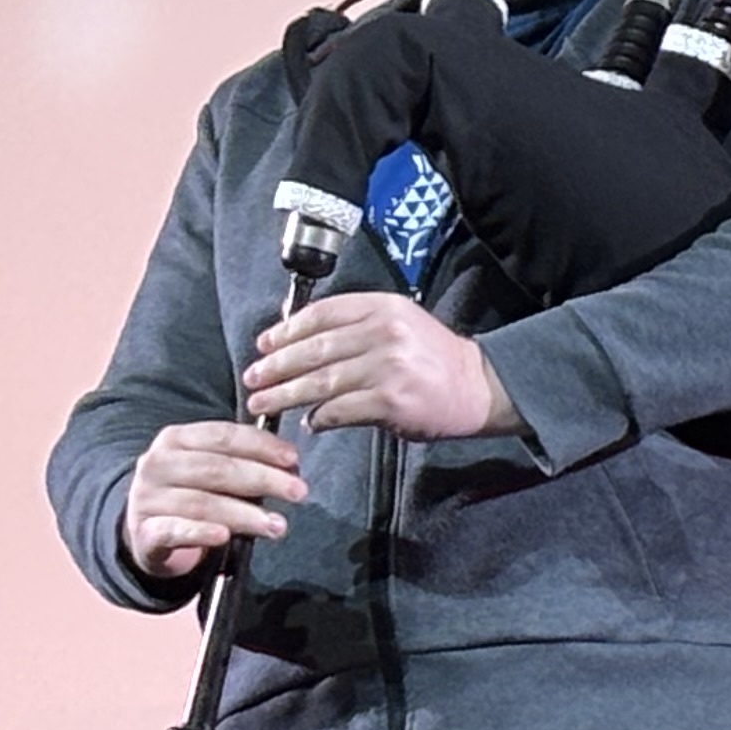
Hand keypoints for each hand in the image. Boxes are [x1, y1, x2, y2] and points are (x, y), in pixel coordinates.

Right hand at [123, 422, 303, 581]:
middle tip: (299, 492)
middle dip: (263, 479)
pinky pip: (174, 531)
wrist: (147, 532)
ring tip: (277, 525)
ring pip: (201, 503)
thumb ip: (243, 464)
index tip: (294, 459)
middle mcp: (157, 464)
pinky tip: (225, 536)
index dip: (261, 445)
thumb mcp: (210, 471)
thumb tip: (291, 467)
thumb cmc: (188, 495)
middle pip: (216, 469)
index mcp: (175, 439)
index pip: (222, 436)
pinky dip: (200, 532)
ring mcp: (146, 499)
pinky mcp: (144, 533)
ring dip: (244, 514)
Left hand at [245, 292, 521, 441]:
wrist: (478, 387)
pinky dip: (319, 418)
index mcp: (382, 307)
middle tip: (252, 377)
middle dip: (276, 365)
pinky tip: (309, 422)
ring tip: (262, 402)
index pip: (321, 314)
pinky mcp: (390, 401)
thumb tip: (299, 344)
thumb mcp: (399, 324)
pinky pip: (340, 410)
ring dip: (285, 394)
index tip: (264, 345)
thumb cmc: (433, 358)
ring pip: (320, 381)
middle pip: (314, 348)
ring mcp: (387, 366)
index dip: (286, 330)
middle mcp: (383, 332)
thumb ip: (356, 327)